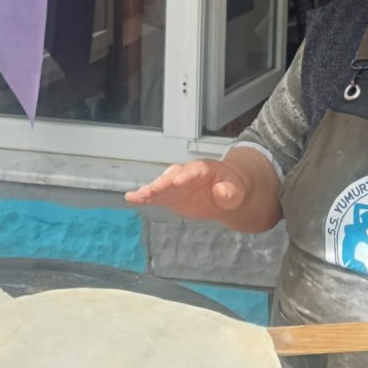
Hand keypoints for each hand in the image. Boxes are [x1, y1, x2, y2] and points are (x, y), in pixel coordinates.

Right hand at [125, 159, 247, 220]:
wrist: (224, 193)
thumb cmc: (231, 188)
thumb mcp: (236, 191)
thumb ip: (230, 192)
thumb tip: (222, 192)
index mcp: (205, 169)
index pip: (195, 170)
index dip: (187, 174)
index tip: (178, 180)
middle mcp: (187, 173)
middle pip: (174, 174)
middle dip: (165, 181)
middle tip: (156, 188)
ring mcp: (176, 184)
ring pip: (162, 184)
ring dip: (151, 189)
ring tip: (141, 195)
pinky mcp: (169, 195)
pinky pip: (155, 195)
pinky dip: (143, 196)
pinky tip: (131, 198)